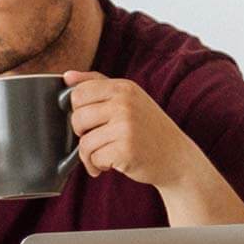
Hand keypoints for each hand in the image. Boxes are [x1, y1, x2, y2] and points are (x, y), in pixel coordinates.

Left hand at [62, 70, 204, 189]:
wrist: (176, 157)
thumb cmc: (148, 129)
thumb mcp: (129, 99)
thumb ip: (97, 84)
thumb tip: (67, 76)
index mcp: (123, 88)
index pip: (78, 92)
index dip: (78, 110)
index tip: (91, 120)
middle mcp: (124, 103)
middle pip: (77, 117)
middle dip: (82, 134)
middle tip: (99, 139)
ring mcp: (126, 126)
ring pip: (84, 142)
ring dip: (90, 155)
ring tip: (105, 155)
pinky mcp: (125, 149)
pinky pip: (94, 159)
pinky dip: (98, 166)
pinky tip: (112, 164)